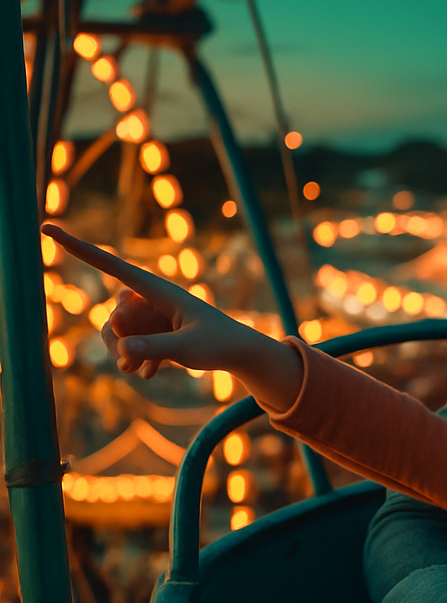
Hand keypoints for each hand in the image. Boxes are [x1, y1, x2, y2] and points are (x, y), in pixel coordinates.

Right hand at [41, 224, 301, 409]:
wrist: (241, 354)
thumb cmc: (220, 345)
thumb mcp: (189, 349)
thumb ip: (156, 349)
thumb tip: (121, 348)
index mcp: (158, 290)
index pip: (111, 266)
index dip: (79, 249)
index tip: (49, 228)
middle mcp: (151, 301)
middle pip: (112, 316)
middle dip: (116, 339)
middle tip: (134, 357)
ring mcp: (153, 318)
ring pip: (118, 335)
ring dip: (124, 355)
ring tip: (142, 371)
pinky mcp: (157, 333)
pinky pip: (132, 347)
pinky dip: (138, 361)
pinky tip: (154, 374)